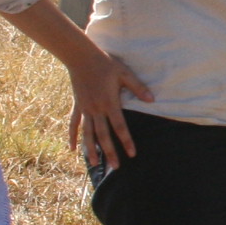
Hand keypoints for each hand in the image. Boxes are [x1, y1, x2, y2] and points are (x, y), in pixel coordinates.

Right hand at [67, 44, 153, 168]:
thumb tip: (152, 100)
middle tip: (116, 167)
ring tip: (94, 163)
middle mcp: (96, 110)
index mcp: (109, 103)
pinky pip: (73, 124)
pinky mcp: (77, 106)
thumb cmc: (105, 64)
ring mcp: (85, 109)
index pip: (120, 127)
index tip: (131, 154)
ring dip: (91, 149)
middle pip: (103, 135)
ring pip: (87, 134)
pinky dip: (72, 137)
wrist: (81, 57)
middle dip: (110, 152)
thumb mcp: (124, 73)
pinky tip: (72, 149)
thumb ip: (138, 88)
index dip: (126, 141)